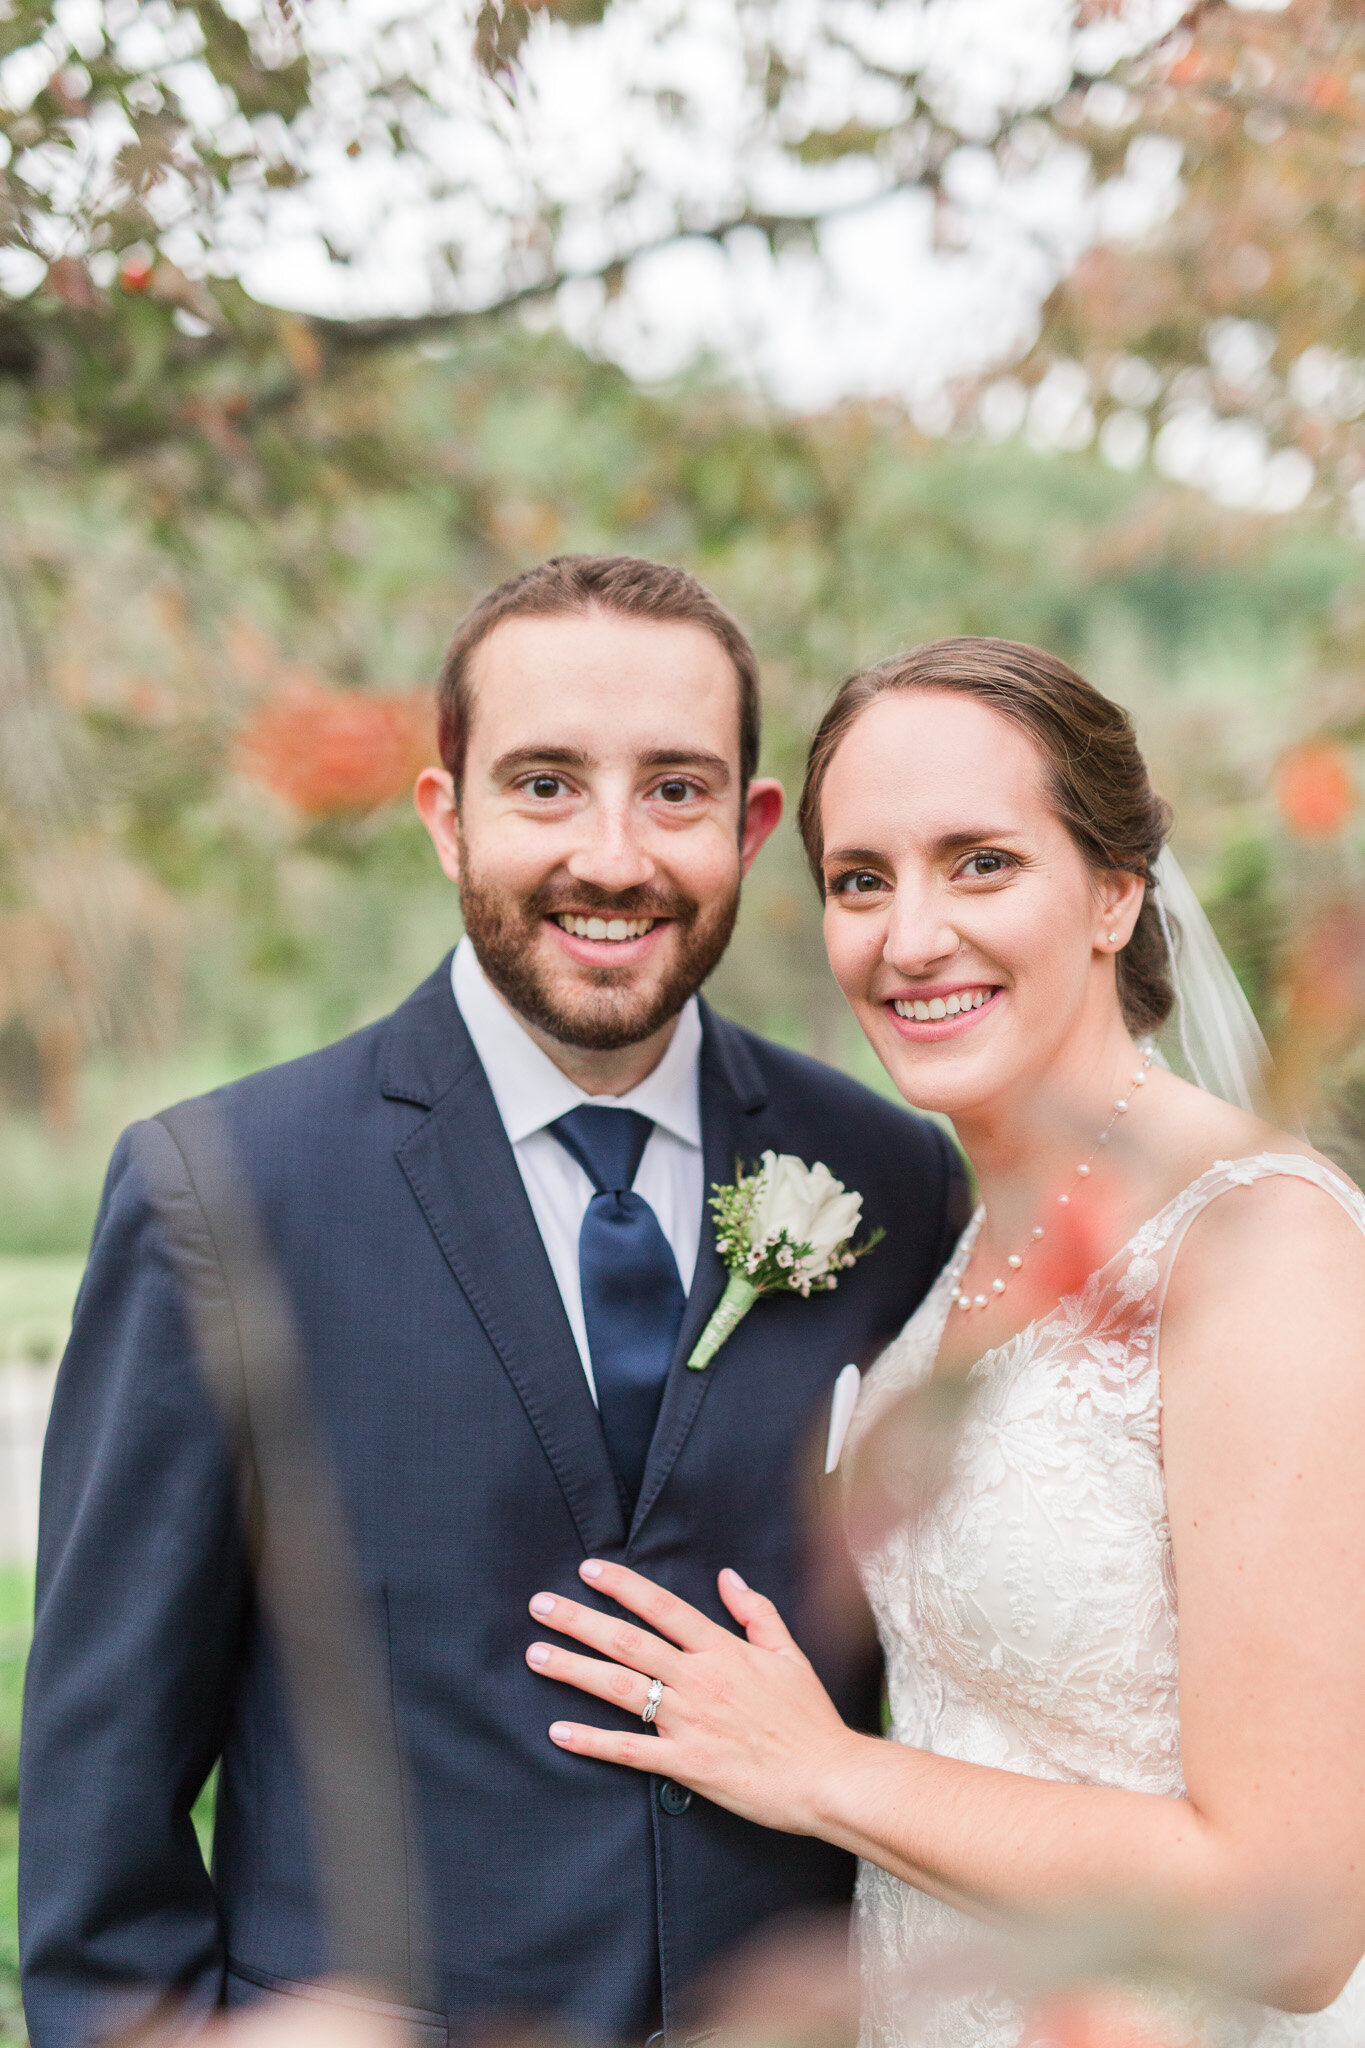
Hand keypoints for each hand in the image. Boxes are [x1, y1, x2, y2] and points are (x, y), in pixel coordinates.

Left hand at [525, 1559, 865, 1834]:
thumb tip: (728, 1577)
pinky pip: (630, 1751)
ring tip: (536, 1655)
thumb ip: (756, 1612)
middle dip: (579, 1620)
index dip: (622, 1585)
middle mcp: (699, 1679)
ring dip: (574, 1669)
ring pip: (620, 1688)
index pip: (662, 1606)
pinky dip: (592, 1742)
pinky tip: (559, 1732)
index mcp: (723, 1649)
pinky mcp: (686, 1763)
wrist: (828, 1777)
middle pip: (628, 1641)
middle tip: (540, 1606)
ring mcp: (690, 1721)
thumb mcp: (789, 1653)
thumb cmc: (809, 1717)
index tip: (588, 1569)